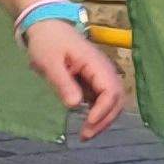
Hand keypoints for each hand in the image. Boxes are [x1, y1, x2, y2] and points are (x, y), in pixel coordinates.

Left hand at [23, 18, 129, 138]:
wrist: (48, 28)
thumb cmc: (47, 43)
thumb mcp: (49, 63)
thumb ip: (63, 83)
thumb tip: (75, 105)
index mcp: (96, 64)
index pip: (110, 91)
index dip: (103, 110)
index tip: (88, 123)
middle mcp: (105, 70)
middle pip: (116, 99)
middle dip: (105, 120)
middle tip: (86, 136)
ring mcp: (102, 76)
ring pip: (112, 102)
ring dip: (103, 119)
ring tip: (86, 134)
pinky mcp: (96, 81)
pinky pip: (103, 100)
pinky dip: (98, 113)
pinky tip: (87, 124)